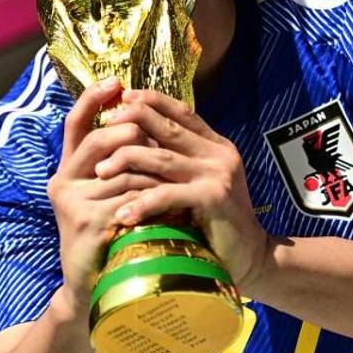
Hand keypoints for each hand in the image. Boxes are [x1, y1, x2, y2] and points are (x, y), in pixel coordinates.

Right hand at [46, 78, 160, 306]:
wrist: (97, 288)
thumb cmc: (113, 235)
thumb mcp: (112, 192)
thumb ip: (122, 161)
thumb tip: (151, 121)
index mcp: (67, 170)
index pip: (75, 123)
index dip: (93, 98)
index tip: (117, 81)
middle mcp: (63, 182)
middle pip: (101, 138)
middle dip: (136, 134)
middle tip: (161, 142)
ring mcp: (73, 204)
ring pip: (125, 170)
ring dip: (156, 174)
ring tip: (177, 179)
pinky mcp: (89, 225)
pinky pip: (132, 199)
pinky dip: (156, 200)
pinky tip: (174, 205)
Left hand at [94, 89, 271, 288]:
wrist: (251, 256)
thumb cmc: (218, 222)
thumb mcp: (200, 184)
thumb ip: (180, 163)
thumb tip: (139, 142)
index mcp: (217, 146)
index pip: (183, 112)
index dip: (154, 100)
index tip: (125, 95)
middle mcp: (219, 154)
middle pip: (169, 128)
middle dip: (133, 122)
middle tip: (103, 127)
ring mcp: (218, 174)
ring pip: (162, 157)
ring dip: (127, 161)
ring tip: (100, 171)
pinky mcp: (214, 198)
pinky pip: (168, 195)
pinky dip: (142, 203)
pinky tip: (122, 214)